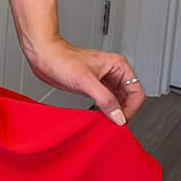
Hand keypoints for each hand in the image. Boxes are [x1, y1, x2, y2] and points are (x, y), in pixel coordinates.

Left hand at [23, 35, 146, 125]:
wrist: (44, 55)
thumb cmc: (61, 58)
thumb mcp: (85, 80)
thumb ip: (105, 99)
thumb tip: (118, 116)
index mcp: (118, 66)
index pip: (137, 92)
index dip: (131, 108)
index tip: (120, 120)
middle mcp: (114, 73)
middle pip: (130, 99)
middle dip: (124, 112)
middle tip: (114, 124)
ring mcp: (104, 81)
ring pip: (119, 102)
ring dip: (115, 113)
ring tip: (107, 122)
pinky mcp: (94, 88)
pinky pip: (107, 103)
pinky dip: (106, 112)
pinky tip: (99, 117)